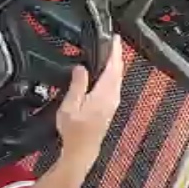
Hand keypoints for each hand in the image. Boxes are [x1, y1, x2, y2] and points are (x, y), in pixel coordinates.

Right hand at [56, 35, 123, 166]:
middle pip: (118, 70)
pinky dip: (112, 73)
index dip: (115, 51)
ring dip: (115, 63)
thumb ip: (77, 85)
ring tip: (110, 51)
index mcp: (104, 94)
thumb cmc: (75, 131)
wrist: (83, 148)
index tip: (115, 39)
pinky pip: (114, 84)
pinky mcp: (110, 105)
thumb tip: (81, 68)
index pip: (113, 67)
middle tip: (113, 41)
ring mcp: (113, 101)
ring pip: (117, 77)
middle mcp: (113, 96)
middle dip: (116, 54)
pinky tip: (106, 71)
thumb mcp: (71, 106)